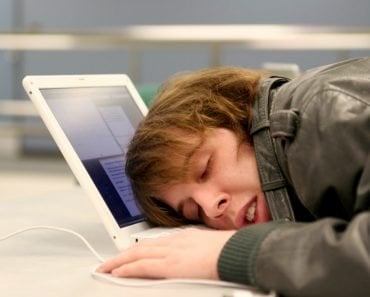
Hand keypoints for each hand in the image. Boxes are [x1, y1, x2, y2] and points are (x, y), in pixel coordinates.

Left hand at [98, 228, 235, 278]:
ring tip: (106, 267)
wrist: (236, 251)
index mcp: (182, 237)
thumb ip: (195, 249)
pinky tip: (118, 272)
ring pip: (137, 254)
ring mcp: (171, 252)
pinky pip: (143, 265)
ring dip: (119, 261)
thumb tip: (192, 256)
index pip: (153, 242)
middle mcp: (173, 241)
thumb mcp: (208, 245)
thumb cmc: (228, 249)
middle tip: (108, 261)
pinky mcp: (171, 265)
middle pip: (141, 246)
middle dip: (122, 254)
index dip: (138, 247)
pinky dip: (128, 268)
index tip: (129, 252)